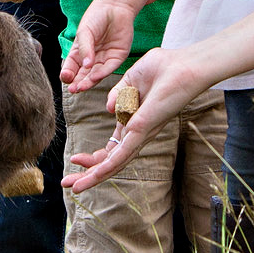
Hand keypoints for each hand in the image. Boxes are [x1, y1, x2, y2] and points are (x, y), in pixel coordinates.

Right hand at [60, 0, 138, 91]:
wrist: (114, 7)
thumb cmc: (96, 17)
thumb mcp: (84, 32)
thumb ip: (84, 48)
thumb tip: (86, 65)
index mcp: (80, 52)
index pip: (72, 67)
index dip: (68, 74)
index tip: (66, 78)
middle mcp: (92, 58)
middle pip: (84, 74)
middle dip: (78, 82)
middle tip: (73, 90)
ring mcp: (105, 59)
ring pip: (96, 74)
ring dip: (88, 82)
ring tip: (81, 87)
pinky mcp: (117, 57)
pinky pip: (109, 68)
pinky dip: (101, 73)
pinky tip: (94, 77)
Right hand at [61, 48, 209, 192]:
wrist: (184, 64)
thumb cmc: (165, 68)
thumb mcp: (132, 79)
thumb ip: (118, 94)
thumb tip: (110, 109)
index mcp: (134, 122)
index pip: (112, 148)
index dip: (94, 158)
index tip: (75, 159)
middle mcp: (138, 133)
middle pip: (111, 161)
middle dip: (89, 173)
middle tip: (69, 184)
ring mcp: (141, 134)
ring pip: (115, 163)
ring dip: (93, 176)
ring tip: (74, 187)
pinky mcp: (143, 131)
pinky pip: (123, 153)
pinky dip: (107, 166)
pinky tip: (93, 176)